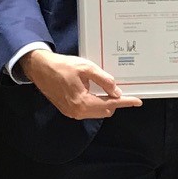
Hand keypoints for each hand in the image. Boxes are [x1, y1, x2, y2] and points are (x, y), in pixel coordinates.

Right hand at [18, 47, 141, 119]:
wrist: (40, 68)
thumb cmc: (62, 66)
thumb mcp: (86, 68)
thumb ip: (104, 80)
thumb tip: (116, 92)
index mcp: (82, 102)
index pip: (110, 104)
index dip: (125, 102)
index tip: (137, 101)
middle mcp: (77, 112)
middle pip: (105, 111)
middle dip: (116, 103)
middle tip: (123, 91)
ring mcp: (72, 113)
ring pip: (96, 112)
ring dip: (105, 103)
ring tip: (110, 91)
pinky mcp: (68, 110)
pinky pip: (87, 110)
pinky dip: (95, 103)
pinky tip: (97, 93)